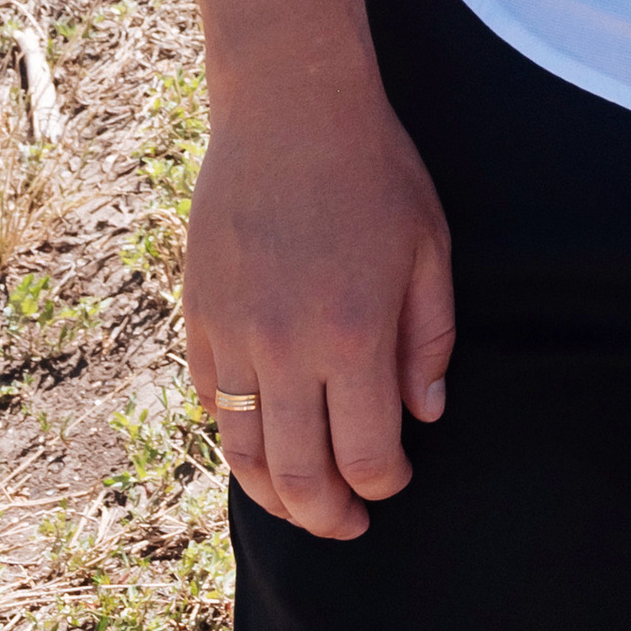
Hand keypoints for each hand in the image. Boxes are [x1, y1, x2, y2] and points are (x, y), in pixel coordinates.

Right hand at [183, 66, 455, 539]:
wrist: (290, 107)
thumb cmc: (376, 171)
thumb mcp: (430, 247)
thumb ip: (431, 340)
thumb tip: (426, 417)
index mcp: (357, 333)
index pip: (368, 454)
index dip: (385, 484)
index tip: (399, 481)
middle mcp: (289, 347)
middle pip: (300, 475)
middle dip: (328, 515)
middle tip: (351, 523)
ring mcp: (235, 335)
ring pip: (245, 452)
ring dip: (274, 495)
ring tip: (303, 504)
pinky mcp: (200, 317)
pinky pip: (212, 402)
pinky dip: (237, 437)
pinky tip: (264, 442)